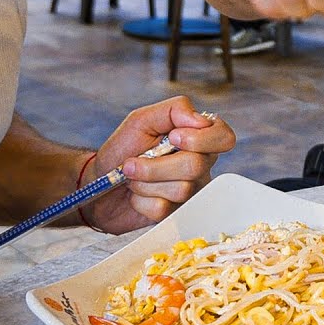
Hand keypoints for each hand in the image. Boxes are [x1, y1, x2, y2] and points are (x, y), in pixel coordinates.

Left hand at [82, 96, 235, 233]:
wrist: (99, 183)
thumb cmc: (122, 149)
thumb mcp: (141, 120)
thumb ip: (174, 110)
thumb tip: (201, 119)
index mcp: (198, 137)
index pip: (224, 137)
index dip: (202, 139)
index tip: (173, 138)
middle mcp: (201, 164)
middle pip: (197, 165)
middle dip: (156, 165)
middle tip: (133, 162)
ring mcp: (191, 191)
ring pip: (181, 189)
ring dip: (145, 182)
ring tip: (133, 178)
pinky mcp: (176, 213)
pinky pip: (164, 209)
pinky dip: (141, 201)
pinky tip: (137, 196)